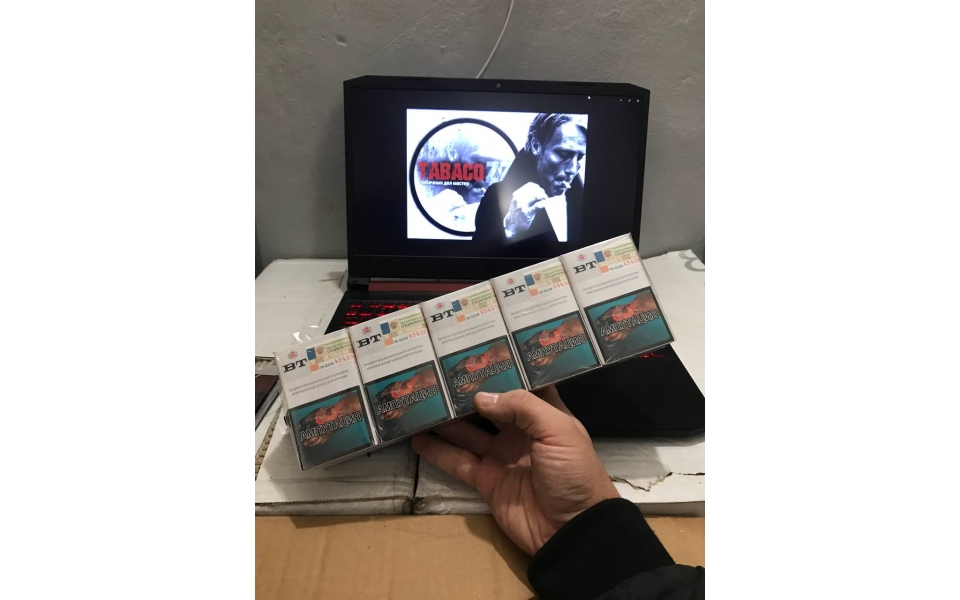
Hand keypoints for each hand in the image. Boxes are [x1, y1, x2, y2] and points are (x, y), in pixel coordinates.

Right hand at [411, 386, 618, 554]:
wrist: (572, 530)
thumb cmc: (574, 473)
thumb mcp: (558, 431)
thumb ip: (522, 407)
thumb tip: (481, 397)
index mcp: (544, 415)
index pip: (521, 385)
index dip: (502, 370)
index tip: (477, 353)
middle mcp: (520, 432)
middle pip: (489, 406)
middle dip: (467, 392)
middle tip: (437, 374)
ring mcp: (501, 456)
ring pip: (467, 431)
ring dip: (446, 419)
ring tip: (421, 401)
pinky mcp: (486, 480)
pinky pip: (457, 462)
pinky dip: (437, 451)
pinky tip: (416, 438)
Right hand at [503, 182, 547, 237]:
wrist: (511, 225)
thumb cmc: (516, 213)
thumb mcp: (517, 202)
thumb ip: (524, 195)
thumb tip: (536, 189)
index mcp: (517, 195)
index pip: (529, 186)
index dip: (536, 186)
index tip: (540, 189)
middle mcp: (519, 199)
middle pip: (534, 190)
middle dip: (541, 192)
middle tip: (544, 195)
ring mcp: (523, 206)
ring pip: (536, 196)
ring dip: (543, 196)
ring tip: (545, 199)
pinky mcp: (528, 213)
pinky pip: (537, 206)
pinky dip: (543, 203)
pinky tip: (545, 203)